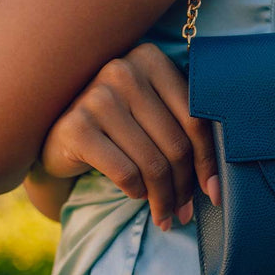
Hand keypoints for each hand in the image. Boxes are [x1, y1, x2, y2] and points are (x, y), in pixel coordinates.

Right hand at [40, 42, 219, 230]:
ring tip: (165, 214)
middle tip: (184, 211)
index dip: (208, 161)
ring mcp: (98, 97)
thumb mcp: (154, 111)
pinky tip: (136, 195)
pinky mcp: (76, 127)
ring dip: (163, 198)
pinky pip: (125, 172)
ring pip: (152, 163)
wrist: (58, 134)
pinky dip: (136, 191)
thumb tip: (216, 185)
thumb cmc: (121, 123)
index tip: (215, 192)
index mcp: (152, 60)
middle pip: (175, 144)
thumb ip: (184, 127)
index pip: (195, 118)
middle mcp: (125, 71)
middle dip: (184, 187)